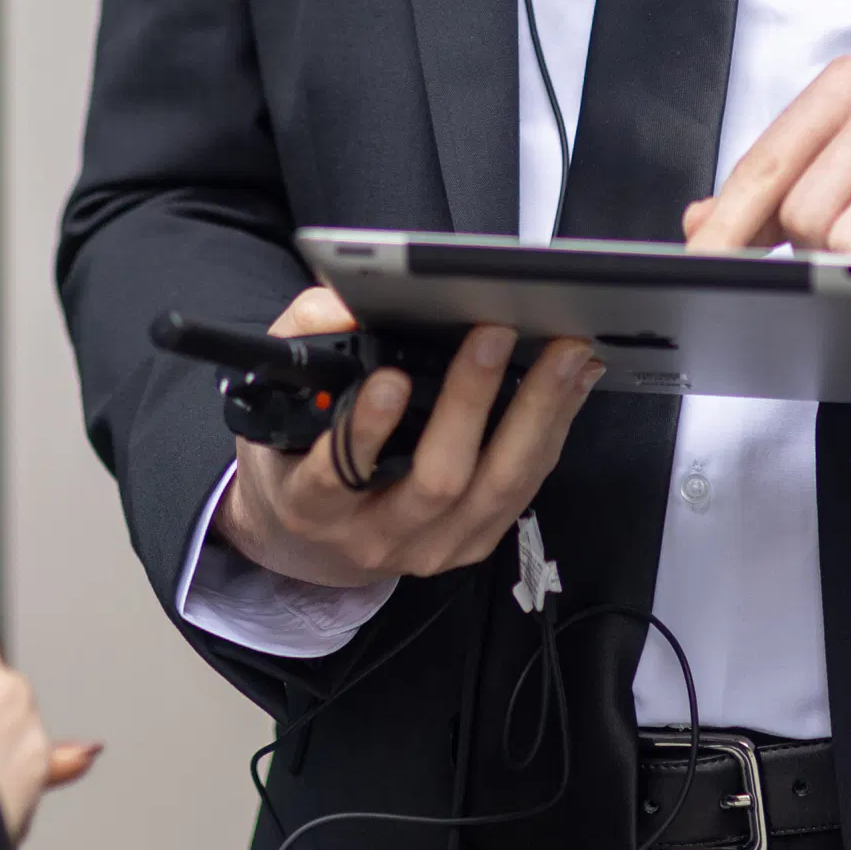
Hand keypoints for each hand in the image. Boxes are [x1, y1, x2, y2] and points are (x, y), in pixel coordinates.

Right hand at [213, 285, 606, 591]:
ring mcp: (431, 548)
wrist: (318, 537)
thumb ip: (303, 339)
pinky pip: (523, 490)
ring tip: (564, 354)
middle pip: (436, 481)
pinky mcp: (474, 545)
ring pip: (496, 488)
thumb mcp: (278, 399)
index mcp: (312, 503)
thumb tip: (346, 301)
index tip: (389, 380)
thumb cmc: (300, 452)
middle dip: (471, 402)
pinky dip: (553, 431)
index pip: (334, 475)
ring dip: (536, 415)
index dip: (364, 431)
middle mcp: (374, 537)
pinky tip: (573, 384)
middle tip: (495, 334)